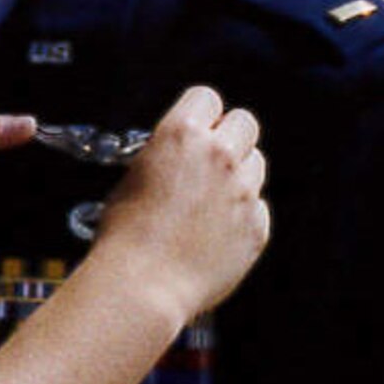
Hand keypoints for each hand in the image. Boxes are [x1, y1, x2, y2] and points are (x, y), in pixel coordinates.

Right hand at [96, 85, 269, 320]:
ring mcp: (243, 192)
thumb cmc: (126, 233)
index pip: (208, 97)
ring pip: (256, 163)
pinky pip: (258, 207)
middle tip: (211, 158)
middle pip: (245, 122)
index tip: (196, 128)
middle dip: (229, 135)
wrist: (142, 286)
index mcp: (182, 134)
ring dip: (239, 173)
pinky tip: (215, 231)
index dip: (200, 113)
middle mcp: (219, 156)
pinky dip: (242, 214)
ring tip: (210, 200)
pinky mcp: (257, 227)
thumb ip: (168, 155)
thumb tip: (182, 156)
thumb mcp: (135, 175)